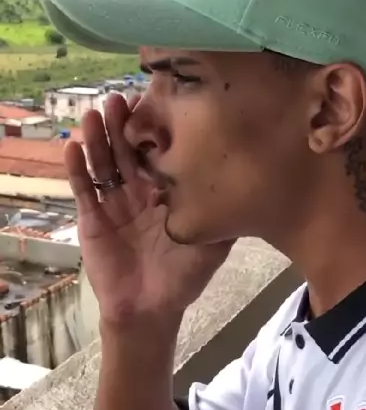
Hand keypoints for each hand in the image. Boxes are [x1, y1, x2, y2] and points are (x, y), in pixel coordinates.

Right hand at [65, 93, 231, 322]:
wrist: (149, 309)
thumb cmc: (182, 277)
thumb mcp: (211, 246)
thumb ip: (223, 217)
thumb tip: (249, 185)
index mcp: (166, 191)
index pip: (159, 152)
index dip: (156, 129)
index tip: (156, 103)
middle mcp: (138, 190)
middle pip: (128, 150)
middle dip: (123, 125)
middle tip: (120, 99)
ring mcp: (113, 201)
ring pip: (103, 163)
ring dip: (97, 139)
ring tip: (95, 114)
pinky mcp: (91, 217)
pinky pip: (83, 190)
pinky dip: (76, 169)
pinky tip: (72, 148)